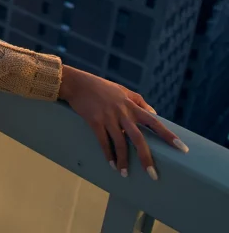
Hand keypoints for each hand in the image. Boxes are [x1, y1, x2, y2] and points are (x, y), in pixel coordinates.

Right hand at [59, 65, 187, 179]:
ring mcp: (108, 118)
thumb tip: (154, 113)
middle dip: (146, 158)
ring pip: (120, 144)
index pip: (154, 122)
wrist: (76, 83)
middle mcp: (122, 113)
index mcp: (131, 105)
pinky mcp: (94, 121)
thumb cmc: (100, 87)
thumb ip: (139, 100)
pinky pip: (103, 142)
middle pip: (138, 138)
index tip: (182, 148)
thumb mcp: (122, 90)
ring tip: (124, 174)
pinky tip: (111, 164)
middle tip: (153, 175)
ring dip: (123, 161)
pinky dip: (108, 154)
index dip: (168, 135)